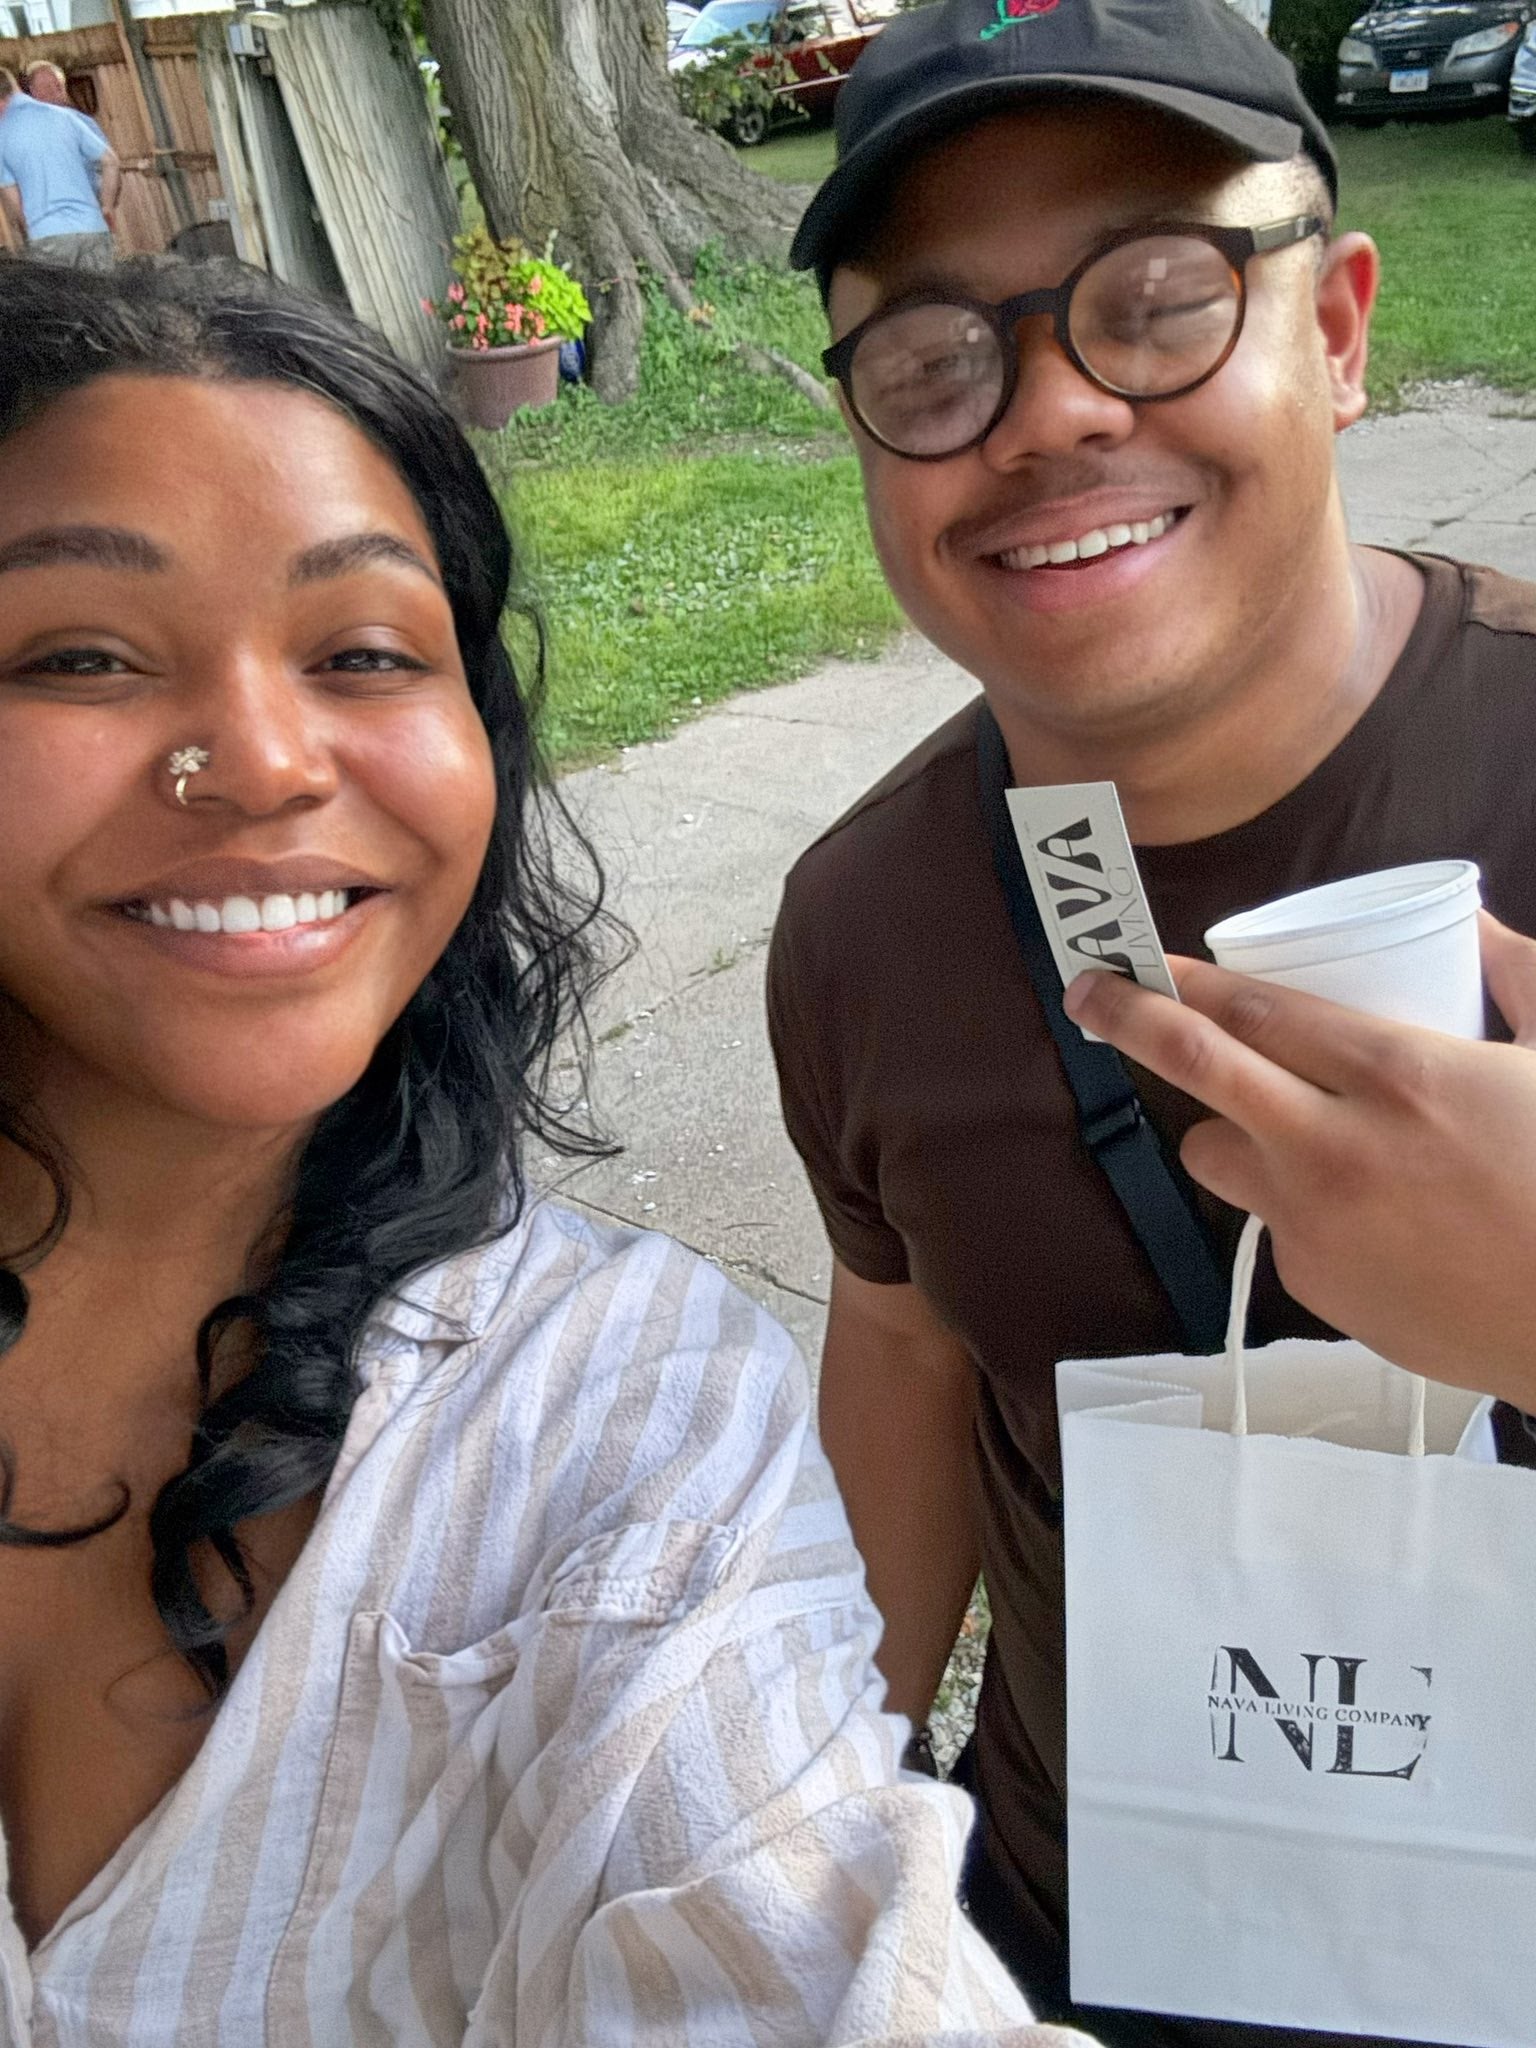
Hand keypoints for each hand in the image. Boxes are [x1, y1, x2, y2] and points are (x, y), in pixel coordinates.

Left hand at [1063, 915, 1535, 1407]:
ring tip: (1284, 1127)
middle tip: (1087, 994)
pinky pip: (1271, 1224)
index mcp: (1398, 1075)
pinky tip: (1363, 1214)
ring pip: (1213, 1156)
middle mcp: (1336, 1147)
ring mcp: (1314, 1222)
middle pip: (1198, 1068)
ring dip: (1226, 1130)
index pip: (1255, 1012)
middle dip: (1128, 1021)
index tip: (1137, 958)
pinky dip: (1295, 1206)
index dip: (1184, 981)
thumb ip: (1516, 977)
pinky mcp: (1311, 1284)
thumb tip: (1471, 923)